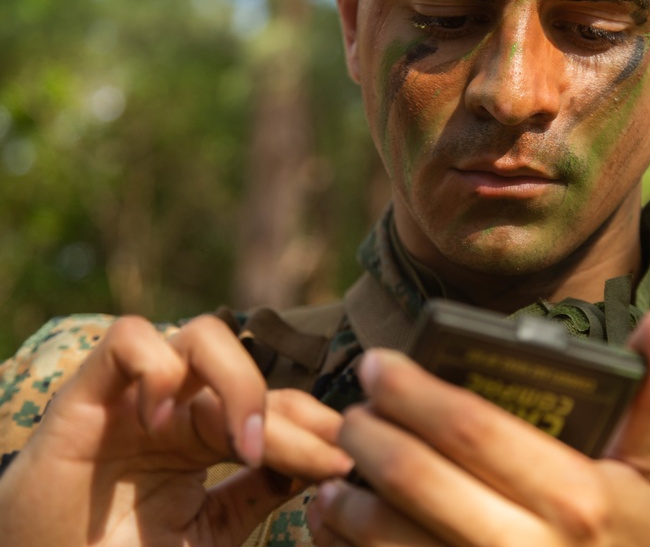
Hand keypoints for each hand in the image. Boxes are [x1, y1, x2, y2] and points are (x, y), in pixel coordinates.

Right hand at [0, 315, 352, 546]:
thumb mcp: (210, 533)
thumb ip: (259, 495)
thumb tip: (325, 462)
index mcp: (208, 436)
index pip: (277, 409)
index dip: (316, 429)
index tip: (348, 461)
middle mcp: (179, 406)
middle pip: (255, 374)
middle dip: (295, 414)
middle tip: (324, 456)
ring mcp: (136, 395)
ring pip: (204, 336)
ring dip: (239, 384)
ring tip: (246, 444)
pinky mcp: (87, 393)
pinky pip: (129, 339)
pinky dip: (157, 368)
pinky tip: (166, 422)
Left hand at [307, 307, 649, 545]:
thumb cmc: (625, 533)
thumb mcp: (649, 467)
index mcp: (576, 498)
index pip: (475, 430)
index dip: (416, 392)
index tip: (380, 363)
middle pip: (419, 478)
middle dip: (369, 434)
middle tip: (353, 410)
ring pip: (389, 536)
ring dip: (349, 494)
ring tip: (344, 462)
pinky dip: (348, 542)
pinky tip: (342, 516)